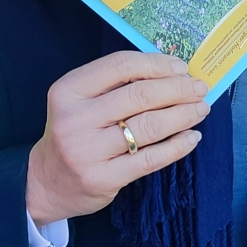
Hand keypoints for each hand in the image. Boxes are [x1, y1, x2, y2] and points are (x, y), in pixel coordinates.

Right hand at [26, 52, 210, 224]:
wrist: (46, 183)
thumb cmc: (75, 134)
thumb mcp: (81, 102)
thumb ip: (116, 86)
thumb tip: (171, 72)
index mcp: (68, 91)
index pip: (120, 65)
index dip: (156, 63)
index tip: (181, 67)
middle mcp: (74, 119)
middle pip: (140, 95)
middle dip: (178, 89)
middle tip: (199, 88)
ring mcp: (87, 151)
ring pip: (150, 126)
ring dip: (184, 115)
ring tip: (201, 109)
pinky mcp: (102, 178)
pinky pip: (151, 158)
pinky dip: (178, 146)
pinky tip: (192, 137)